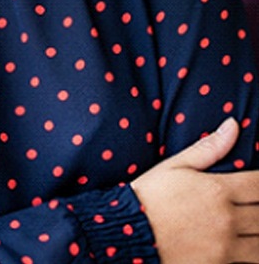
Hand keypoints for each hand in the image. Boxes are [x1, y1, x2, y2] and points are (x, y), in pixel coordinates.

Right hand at [131, 118, 258, 262]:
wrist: (130, 231)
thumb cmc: (151, 194)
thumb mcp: (175, 165)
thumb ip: (209, 148)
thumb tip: (233, 125)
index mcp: (217, 189)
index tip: (258, 182)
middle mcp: (227, 218)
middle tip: (254, 201)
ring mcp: (225, 245)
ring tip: (253, 223)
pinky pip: (250, 262)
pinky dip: (253, 253)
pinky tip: (247, 243)